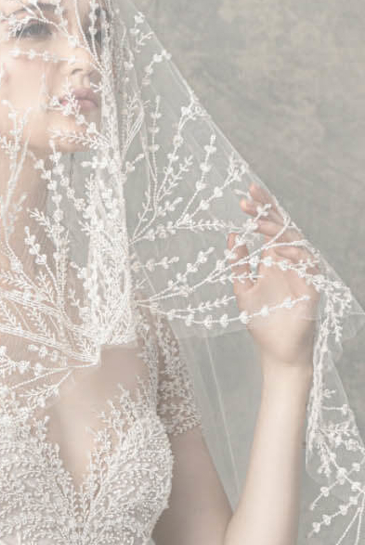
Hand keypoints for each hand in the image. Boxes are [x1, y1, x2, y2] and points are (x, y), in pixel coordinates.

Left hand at [228, 181, 318, 369]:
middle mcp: (290, 263)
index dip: (262, 211)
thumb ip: (239, 263)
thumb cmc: (262, 320)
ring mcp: (302, 274)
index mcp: (274, 260)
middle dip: (268, 212)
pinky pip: (308, 267)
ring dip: (278, 231)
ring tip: (258, 222)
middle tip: (249, 197)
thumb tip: (232, 236)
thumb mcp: (243, 289)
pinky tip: (280, 250)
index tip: (245, 194)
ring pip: (296, 244)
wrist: (278, 351)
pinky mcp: (311, 289)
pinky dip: (296, 257)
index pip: (269, 229)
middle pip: (283, 230)